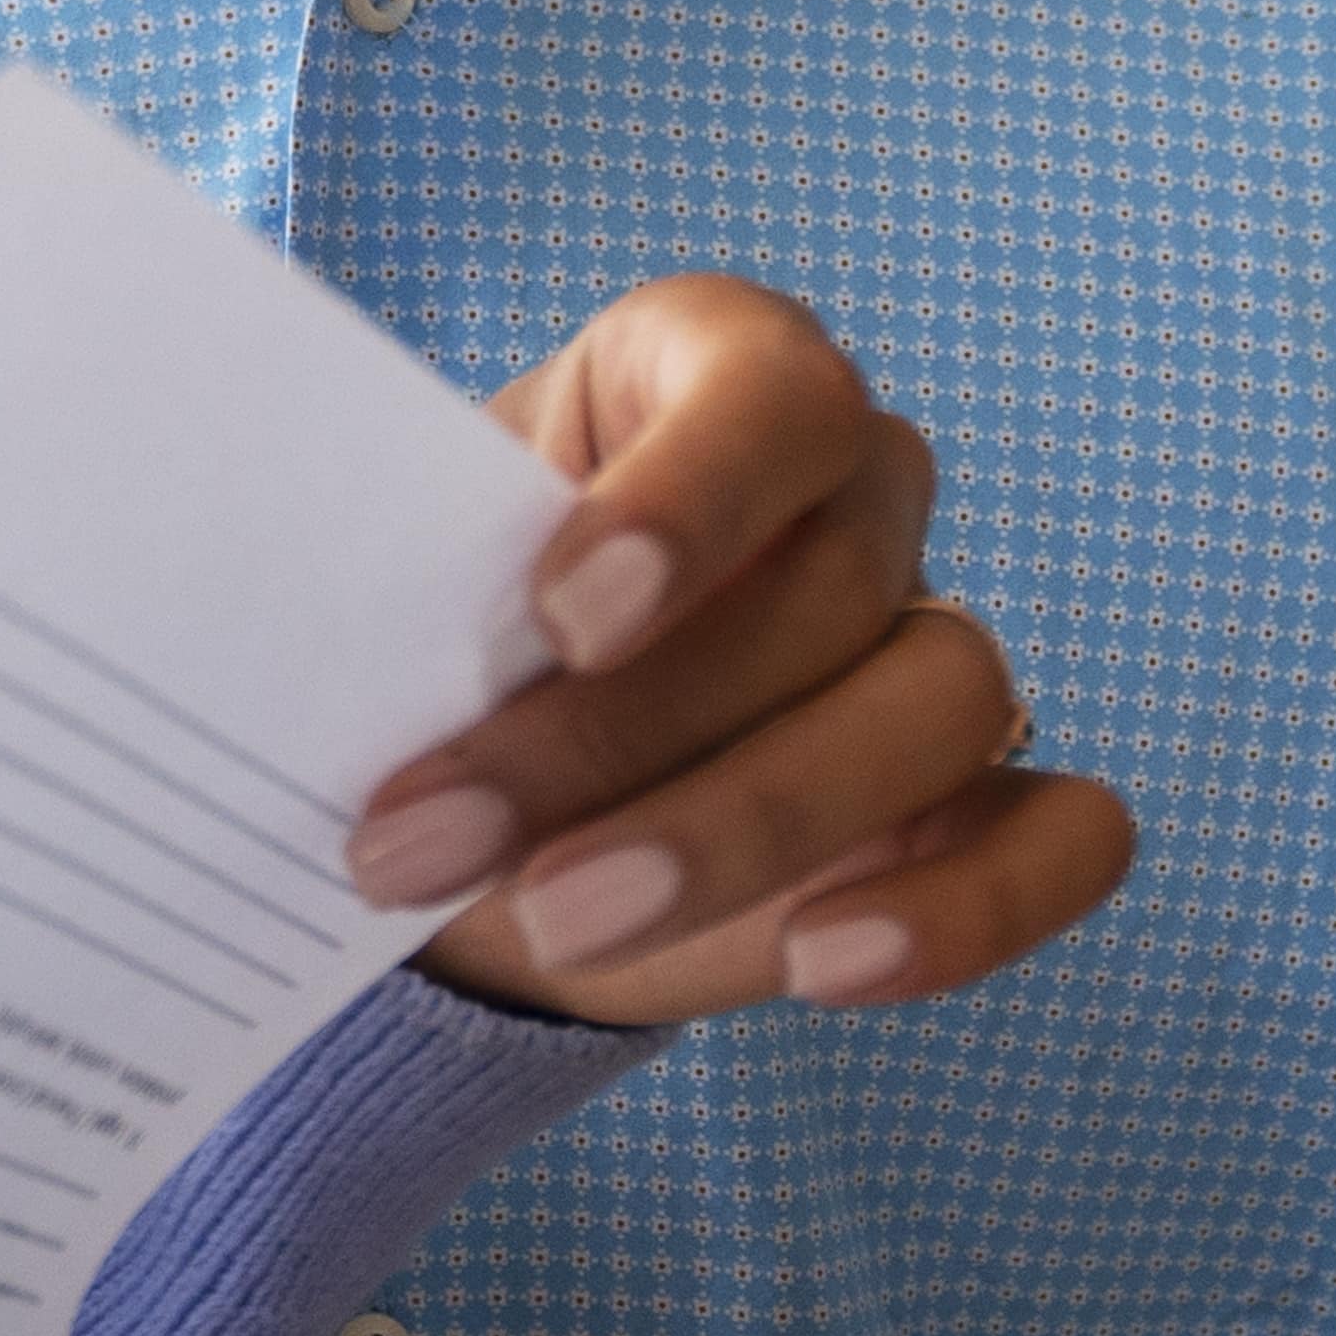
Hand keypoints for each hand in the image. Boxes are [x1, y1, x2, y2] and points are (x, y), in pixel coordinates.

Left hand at [349, 273, 1130, 1021]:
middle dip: (619, 739)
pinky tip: (820, 966)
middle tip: (426, 844)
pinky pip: (1063, 837)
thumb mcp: (381, 580)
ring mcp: (933, 642)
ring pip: (938, 707)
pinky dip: (965, 909)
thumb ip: (381, 569)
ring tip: (557, 927)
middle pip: (831, 588)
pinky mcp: (980, 799)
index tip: (557, 614)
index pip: (773, 391)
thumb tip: (271, 599)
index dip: (690, 499)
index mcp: (711, 370)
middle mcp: (854, 491)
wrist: (464, 788)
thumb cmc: (422, 639)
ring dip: (742, 832)